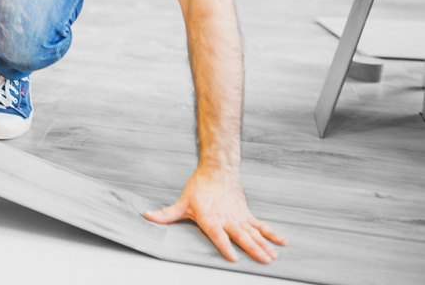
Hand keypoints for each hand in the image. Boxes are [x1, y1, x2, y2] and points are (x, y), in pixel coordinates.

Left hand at [144, 166, 286, 262]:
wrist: (217, 170)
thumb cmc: (199, 188)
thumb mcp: (182, 202)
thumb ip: (167, 214)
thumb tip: (148, 216)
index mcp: (211, 220)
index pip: (219, 236)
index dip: (225, 247)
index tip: (233, 258)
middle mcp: (227, 220)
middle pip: (242, 237)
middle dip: (253, 249)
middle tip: (264, 261)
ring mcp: (239, 217)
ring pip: (254, 233)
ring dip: (264, 245)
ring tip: (273, 257)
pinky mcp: (246, 214)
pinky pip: (261, 225)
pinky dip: (272, 233)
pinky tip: (283, 241)